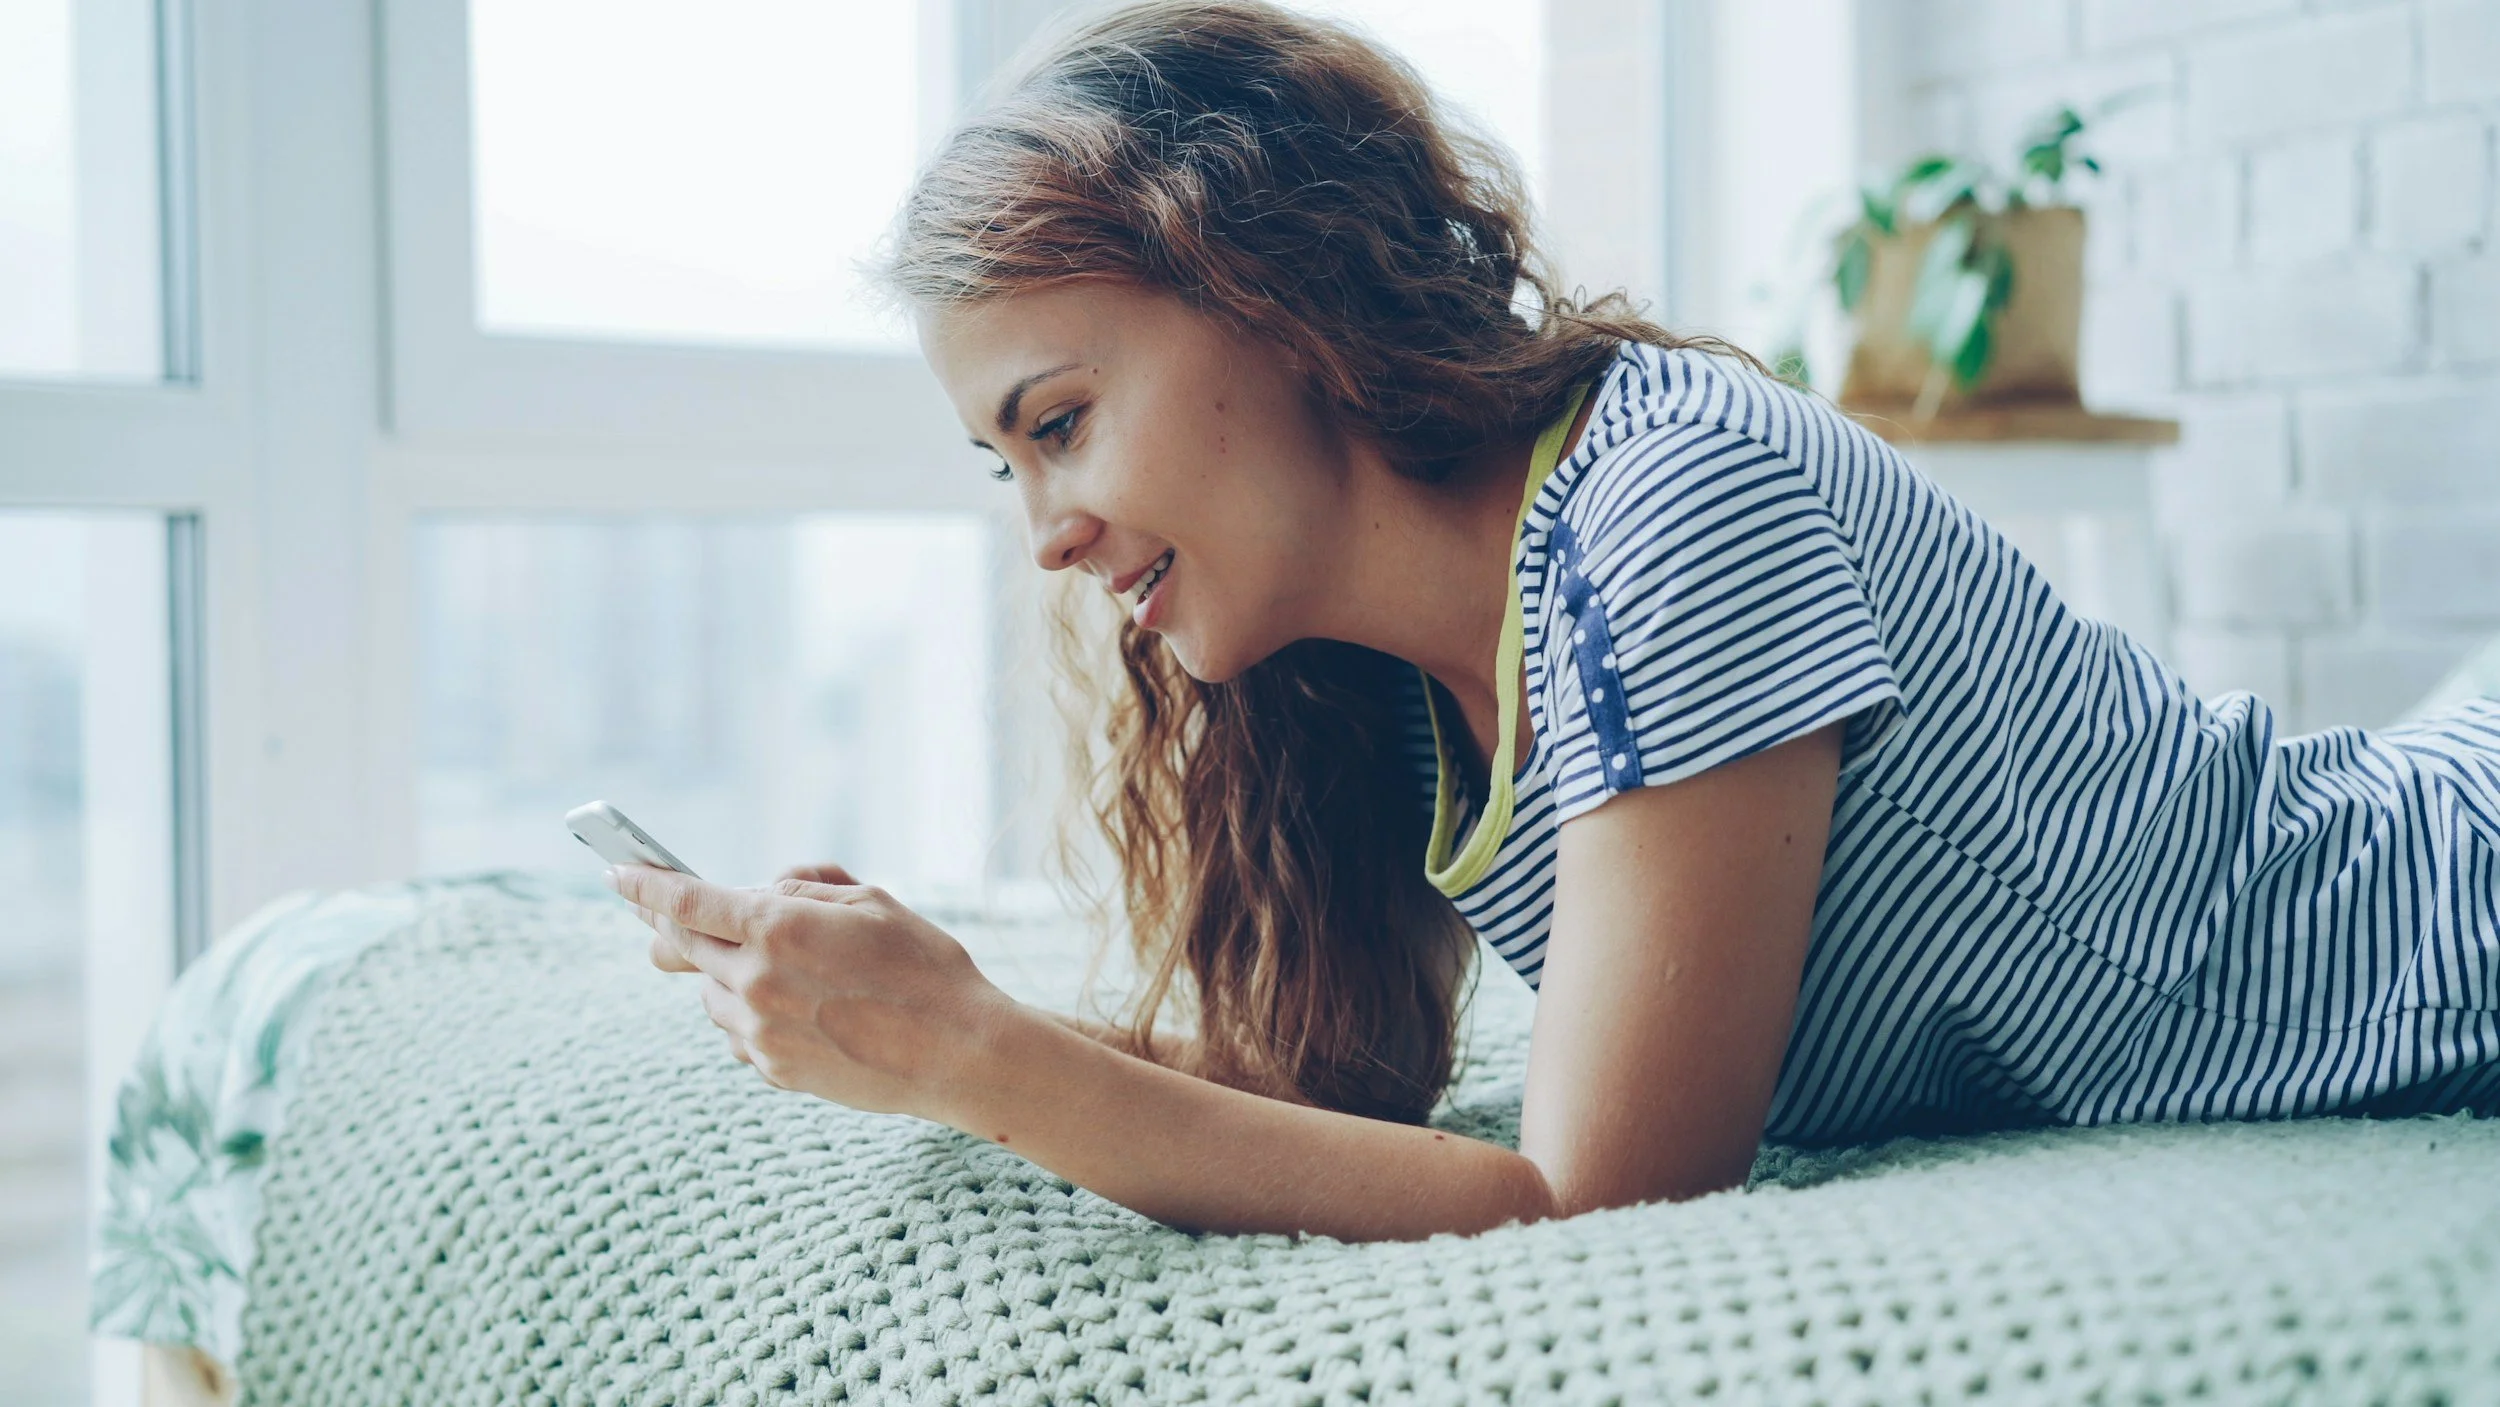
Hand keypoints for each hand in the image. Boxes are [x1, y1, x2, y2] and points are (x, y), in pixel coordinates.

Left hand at [610, 865, 1017, 1119]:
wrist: (959, 1054)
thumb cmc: (925, 968)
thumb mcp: (871, 900)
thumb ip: (803, 888)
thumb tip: (758, 895)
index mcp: (777, 928)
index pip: (684, 901)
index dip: (643, 883)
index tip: (615, 873)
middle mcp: (756, 982)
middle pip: (683, 948)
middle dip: (669, 927)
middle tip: (660, 916)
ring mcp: (760, 1033)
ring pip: (710, 994)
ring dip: (724, 974)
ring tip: (782, 970)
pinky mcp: (774, 1070)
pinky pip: (740, 1034)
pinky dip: (753, 1015)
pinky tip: (803, 1011)